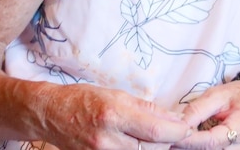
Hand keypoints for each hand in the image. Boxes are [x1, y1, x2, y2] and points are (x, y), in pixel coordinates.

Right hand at [40, 83, 191, 148]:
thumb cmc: (84, 99)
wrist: (51, 114)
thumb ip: (147, 108)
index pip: (155, 132)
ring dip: (156, 149)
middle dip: (170, 142)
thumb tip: (174, 118)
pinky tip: (143, 145)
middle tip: (177, 133)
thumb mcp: (118, 95)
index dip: (177, 132)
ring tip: (160, 139)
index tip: (188, 128)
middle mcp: (107, 139)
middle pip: (152, 149)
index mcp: (114, 115)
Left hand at [173, 76, 239, 148]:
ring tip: (180, 140)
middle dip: (189, 147)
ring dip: (195, 149)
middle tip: (171, 139)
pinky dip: (203, 149)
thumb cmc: (238, 94)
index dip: (190, 141)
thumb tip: (178, 124)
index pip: (211, 141)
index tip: (172, 137)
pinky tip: (192, 142)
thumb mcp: (217, 94)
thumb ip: (197, 109)